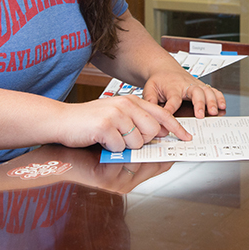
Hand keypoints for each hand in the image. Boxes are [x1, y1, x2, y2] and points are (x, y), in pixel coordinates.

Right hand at [56, 94, 191, 151]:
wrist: (62, 120)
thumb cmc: (90, 121)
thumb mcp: (117, 115)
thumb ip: (138, 121)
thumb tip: (160, 134)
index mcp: (132, 101)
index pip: (162, 114)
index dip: (176, 128)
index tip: (186, 138)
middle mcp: (126, 104)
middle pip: (152, 131)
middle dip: (142, 141)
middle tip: (125, 139)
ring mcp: (116, 114)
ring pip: (138, 141)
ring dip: (125, 146)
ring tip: (110, 138)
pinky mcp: (105, 125)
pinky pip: (120, 147)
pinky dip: (111, 148)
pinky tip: (102, 140)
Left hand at [142, 71, 226, 118]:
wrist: (164, 69)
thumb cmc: (158, 81)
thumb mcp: (149, 89)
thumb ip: (150, 101)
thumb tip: (151, 115)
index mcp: (172, 87)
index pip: (173, 99)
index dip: (171, 109)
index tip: (171, 118)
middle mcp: (185, 85)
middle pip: (195, 92)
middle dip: (199, 103)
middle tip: (200, 115)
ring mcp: (195, 84)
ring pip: (206, 90)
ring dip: (212, 101)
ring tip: (214, 112)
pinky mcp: (201, 86)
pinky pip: (213, 90)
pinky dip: (219, 97)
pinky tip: (222, 105)